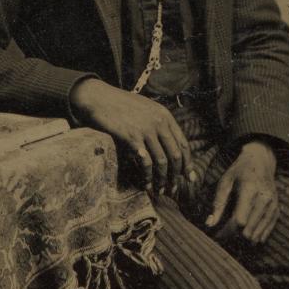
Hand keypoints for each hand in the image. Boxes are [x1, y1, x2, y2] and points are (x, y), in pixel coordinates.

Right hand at [70, 78, 193, 193]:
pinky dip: (147, 176)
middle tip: (173, 189)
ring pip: (162, 161)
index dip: (188, 163)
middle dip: (176, 175)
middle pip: (175, 154)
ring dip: (162, 179)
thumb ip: (158, 123)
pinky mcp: (132, 138)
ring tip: (160, 190)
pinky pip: (145, 162)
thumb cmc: (120, 104)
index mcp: (165, 115)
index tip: (189, 177)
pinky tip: (145, 184)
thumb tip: (168, 144)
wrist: (99, 97)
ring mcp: (146, 130)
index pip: (183, 143)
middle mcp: (159, 122)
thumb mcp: (146, 108)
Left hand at [205, 140, 278, 244]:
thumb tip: (210, 224)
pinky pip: (269, 229)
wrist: (261, 160)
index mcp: (250, 189)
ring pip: (259, 233)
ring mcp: (272, 204)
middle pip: (249, 229)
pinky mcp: (277, 209)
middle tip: (226, 234)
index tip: (218, 234)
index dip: (227, 231)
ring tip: (235, 236)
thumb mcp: (225, 181)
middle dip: (235, 236)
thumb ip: (218, 203)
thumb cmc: (239, 171)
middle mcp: (264, 198)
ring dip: (246, 238)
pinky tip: (251, 238)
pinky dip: (259, 235)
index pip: (239, 220)